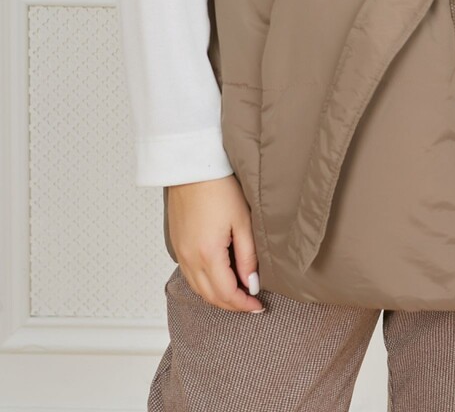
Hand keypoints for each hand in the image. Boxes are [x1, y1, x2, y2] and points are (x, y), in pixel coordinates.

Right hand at [166, 173, 264, 311]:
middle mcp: (189, 258)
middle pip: (210, 297)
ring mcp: (180, 253)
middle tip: (251, 304)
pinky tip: (219, 278)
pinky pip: (190, 276)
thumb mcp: (242, 222)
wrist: (193, 166)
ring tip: (238, 293)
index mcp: (207, 254)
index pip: (226, 294)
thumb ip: (248, 257)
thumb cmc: (219, 187)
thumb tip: (252, 284)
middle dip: (232, 305)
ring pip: (198, 289)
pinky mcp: (177, 245)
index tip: (259, 306)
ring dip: (218, 296)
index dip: (244, 305)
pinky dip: (205, 284)